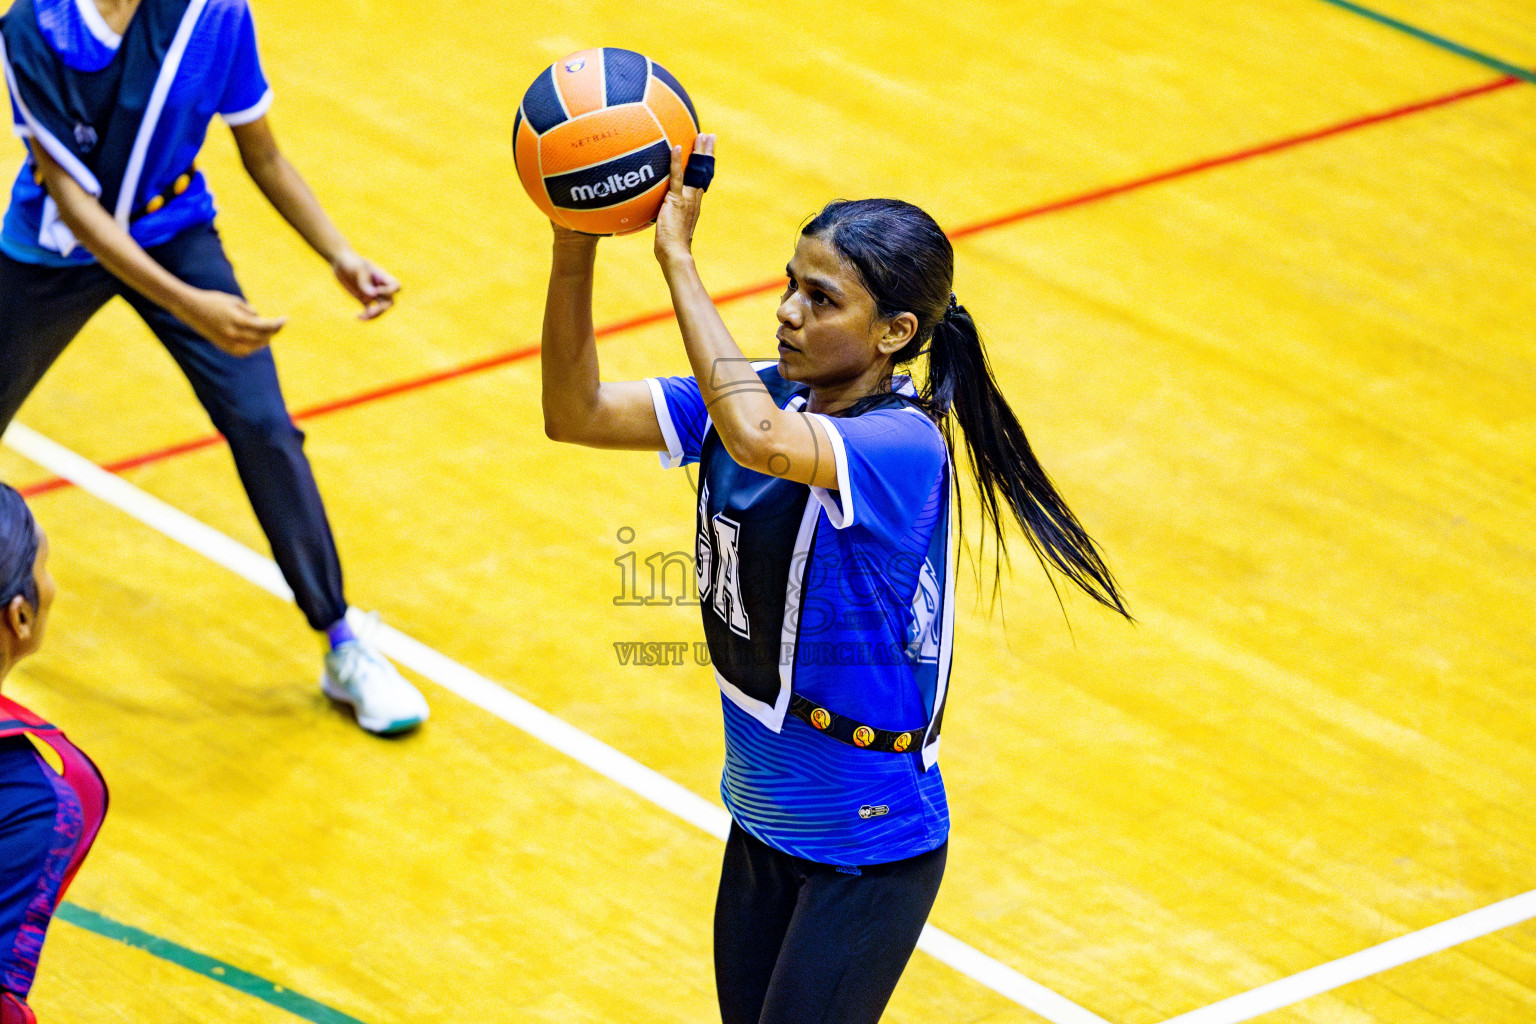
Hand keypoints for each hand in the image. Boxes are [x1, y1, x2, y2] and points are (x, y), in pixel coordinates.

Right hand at [177, 288, 285, 356]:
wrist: (191, 309)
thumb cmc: (214, 301)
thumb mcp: (234, 301)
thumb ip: (249, 311)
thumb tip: (261, 320)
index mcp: (237, 320)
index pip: (264, 326)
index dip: (277, 324)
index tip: (286, 319)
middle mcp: (233, 334)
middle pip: (262, 337)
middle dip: (273, 332)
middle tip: (280, 325)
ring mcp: (228, 342)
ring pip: (254, 346)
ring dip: (264, 340)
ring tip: (270, 332)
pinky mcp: (223, 347)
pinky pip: (244, 351)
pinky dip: (253, 347)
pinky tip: (258, 341)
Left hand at [331, 250, 399, 320]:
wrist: (340, 262)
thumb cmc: (351, 261)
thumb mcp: (358, 269)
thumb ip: (365, 282)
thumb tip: (373, 296)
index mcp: (382, 277)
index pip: (396, 286)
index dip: (390, 292)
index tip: (377, 291)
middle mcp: (380, 287)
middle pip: (389, 301)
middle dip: (382, 308)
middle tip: (370, 311)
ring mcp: (373, 294)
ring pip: (381, 309)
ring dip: (374, 315)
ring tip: (362, 316)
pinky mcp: (364, 299)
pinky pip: (369, 311)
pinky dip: (366, 316)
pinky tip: (357, 317)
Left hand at [654, 133, 714, 268]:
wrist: (675, 253)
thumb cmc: (671, 246)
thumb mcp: (670, 226)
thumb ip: (667, 215)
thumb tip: (659, 211)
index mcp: (694, 204)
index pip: (702, 180)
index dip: (706, 165)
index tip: (708, 151)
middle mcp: (694, 199)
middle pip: (704, 171)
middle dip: (707, 153)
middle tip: (710, 136)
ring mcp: (687, 199)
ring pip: (695, 171)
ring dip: (699, 152)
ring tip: (702, 135)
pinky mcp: (676, 200)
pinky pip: (677, 177)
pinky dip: (677, 162)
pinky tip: (676, 147)